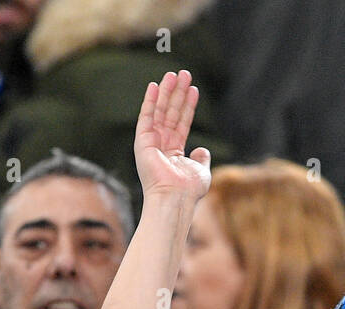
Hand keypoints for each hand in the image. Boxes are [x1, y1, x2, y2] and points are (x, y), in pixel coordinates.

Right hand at [134, 70, 211, 201]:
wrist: (175, 198)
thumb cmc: (188, 190)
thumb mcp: (201, 172)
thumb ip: (201, 159)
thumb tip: (203, 149)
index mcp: (174, 152)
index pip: (182, 122)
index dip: (188, 106)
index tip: (194, 89)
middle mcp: (161, 145)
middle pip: (171, 113)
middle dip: (178, 93)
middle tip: (184, 73)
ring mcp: (151, 143)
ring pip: (160, 111)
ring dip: (167, 92)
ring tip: (174, 74)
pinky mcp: (142, 142)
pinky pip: (146, 116)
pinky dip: (150, 101)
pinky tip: (155, 86)